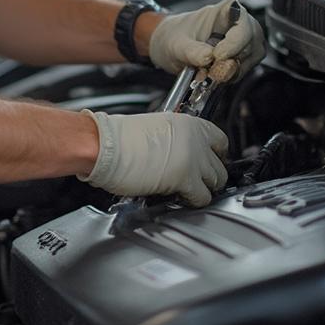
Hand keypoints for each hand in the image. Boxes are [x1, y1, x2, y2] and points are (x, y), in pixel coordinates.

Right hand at [77, 109, 228, 205]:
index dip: (214, 155)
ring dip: (204, 188)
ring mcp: (193, 159)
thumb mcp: (155, 128)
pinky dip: (194, 201)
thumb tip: (181, 153)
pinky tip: (181, 197)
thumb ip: (175, 140)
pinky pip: (203, 197)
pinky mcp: (185, 179)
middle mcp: (195, 139)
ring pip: (216, 181)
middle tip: (196, 180)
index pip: (220, 140)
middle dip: (210, 175)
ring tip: (187, 190)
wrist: (104, 145)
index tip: (208, 162)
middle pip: (220, 164)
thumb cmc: (118, 138)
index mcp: (187, 123)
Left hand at [148, 0, 264, 82]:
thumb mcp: (176, 44)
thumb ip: (191, 51)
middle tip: (212, 69)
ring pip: (251, 57)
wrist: (168, 46)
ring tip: (209, 72)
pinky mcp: (241, 57)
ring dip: (231, 70)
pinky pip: (245, 69)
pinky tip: (214, 74)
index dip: (235, 39)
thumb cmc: (173, 36)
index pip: (241, 19)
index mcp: (222, 11)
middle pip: (251, 40)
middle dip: (233, 59)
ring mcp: (242, 41)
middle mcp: (237, 23)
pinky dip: (230, 76)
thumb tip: (208, 58)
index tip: (218, 55)